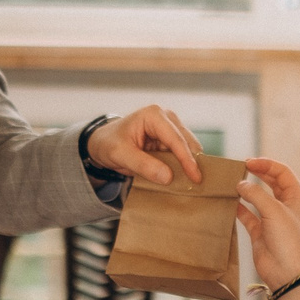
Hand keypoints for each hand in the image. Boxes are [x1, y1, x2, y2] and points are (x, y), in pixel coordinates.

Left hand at [85, 105, 206, 184]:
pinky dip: (183, 165)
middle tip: (196, 184)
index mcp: (154, 115)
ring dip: (189, 165)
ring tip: (190, 183)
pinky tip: (184, 177)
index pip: (175, 139)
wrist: (102, 142)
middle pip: (187, 142)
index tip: (195, 177)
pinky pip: (183, 153)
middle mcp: (166, 117)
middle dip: (192, 162)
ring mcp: (170, 127)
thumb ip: (143, 165)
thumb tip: (168, 177)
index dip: (187, 159)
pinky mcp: (171, 139)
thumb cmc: (109, 143)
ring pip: (189, 148)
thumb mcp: (121, 155)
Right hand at [235, 156, 299, 289]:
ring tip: (231, 183)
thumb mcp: (274, 211)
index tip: (249, 162)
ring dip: (246, 190)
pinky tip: (229, 202)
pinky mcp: (260, 231)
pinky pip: (247, 215)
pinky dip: (239, 208)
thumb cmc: (288, 241)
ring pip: (257, 197)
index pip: (282, 172)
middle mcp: (285, 206)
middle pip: (270, 182)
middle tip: (239, 168)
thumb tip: (240, 184)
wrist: (286, 272)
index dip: (266, 164)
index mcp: (296, 197)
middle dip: (256, 173)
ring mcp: (272, 219)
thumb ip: (256, 194)